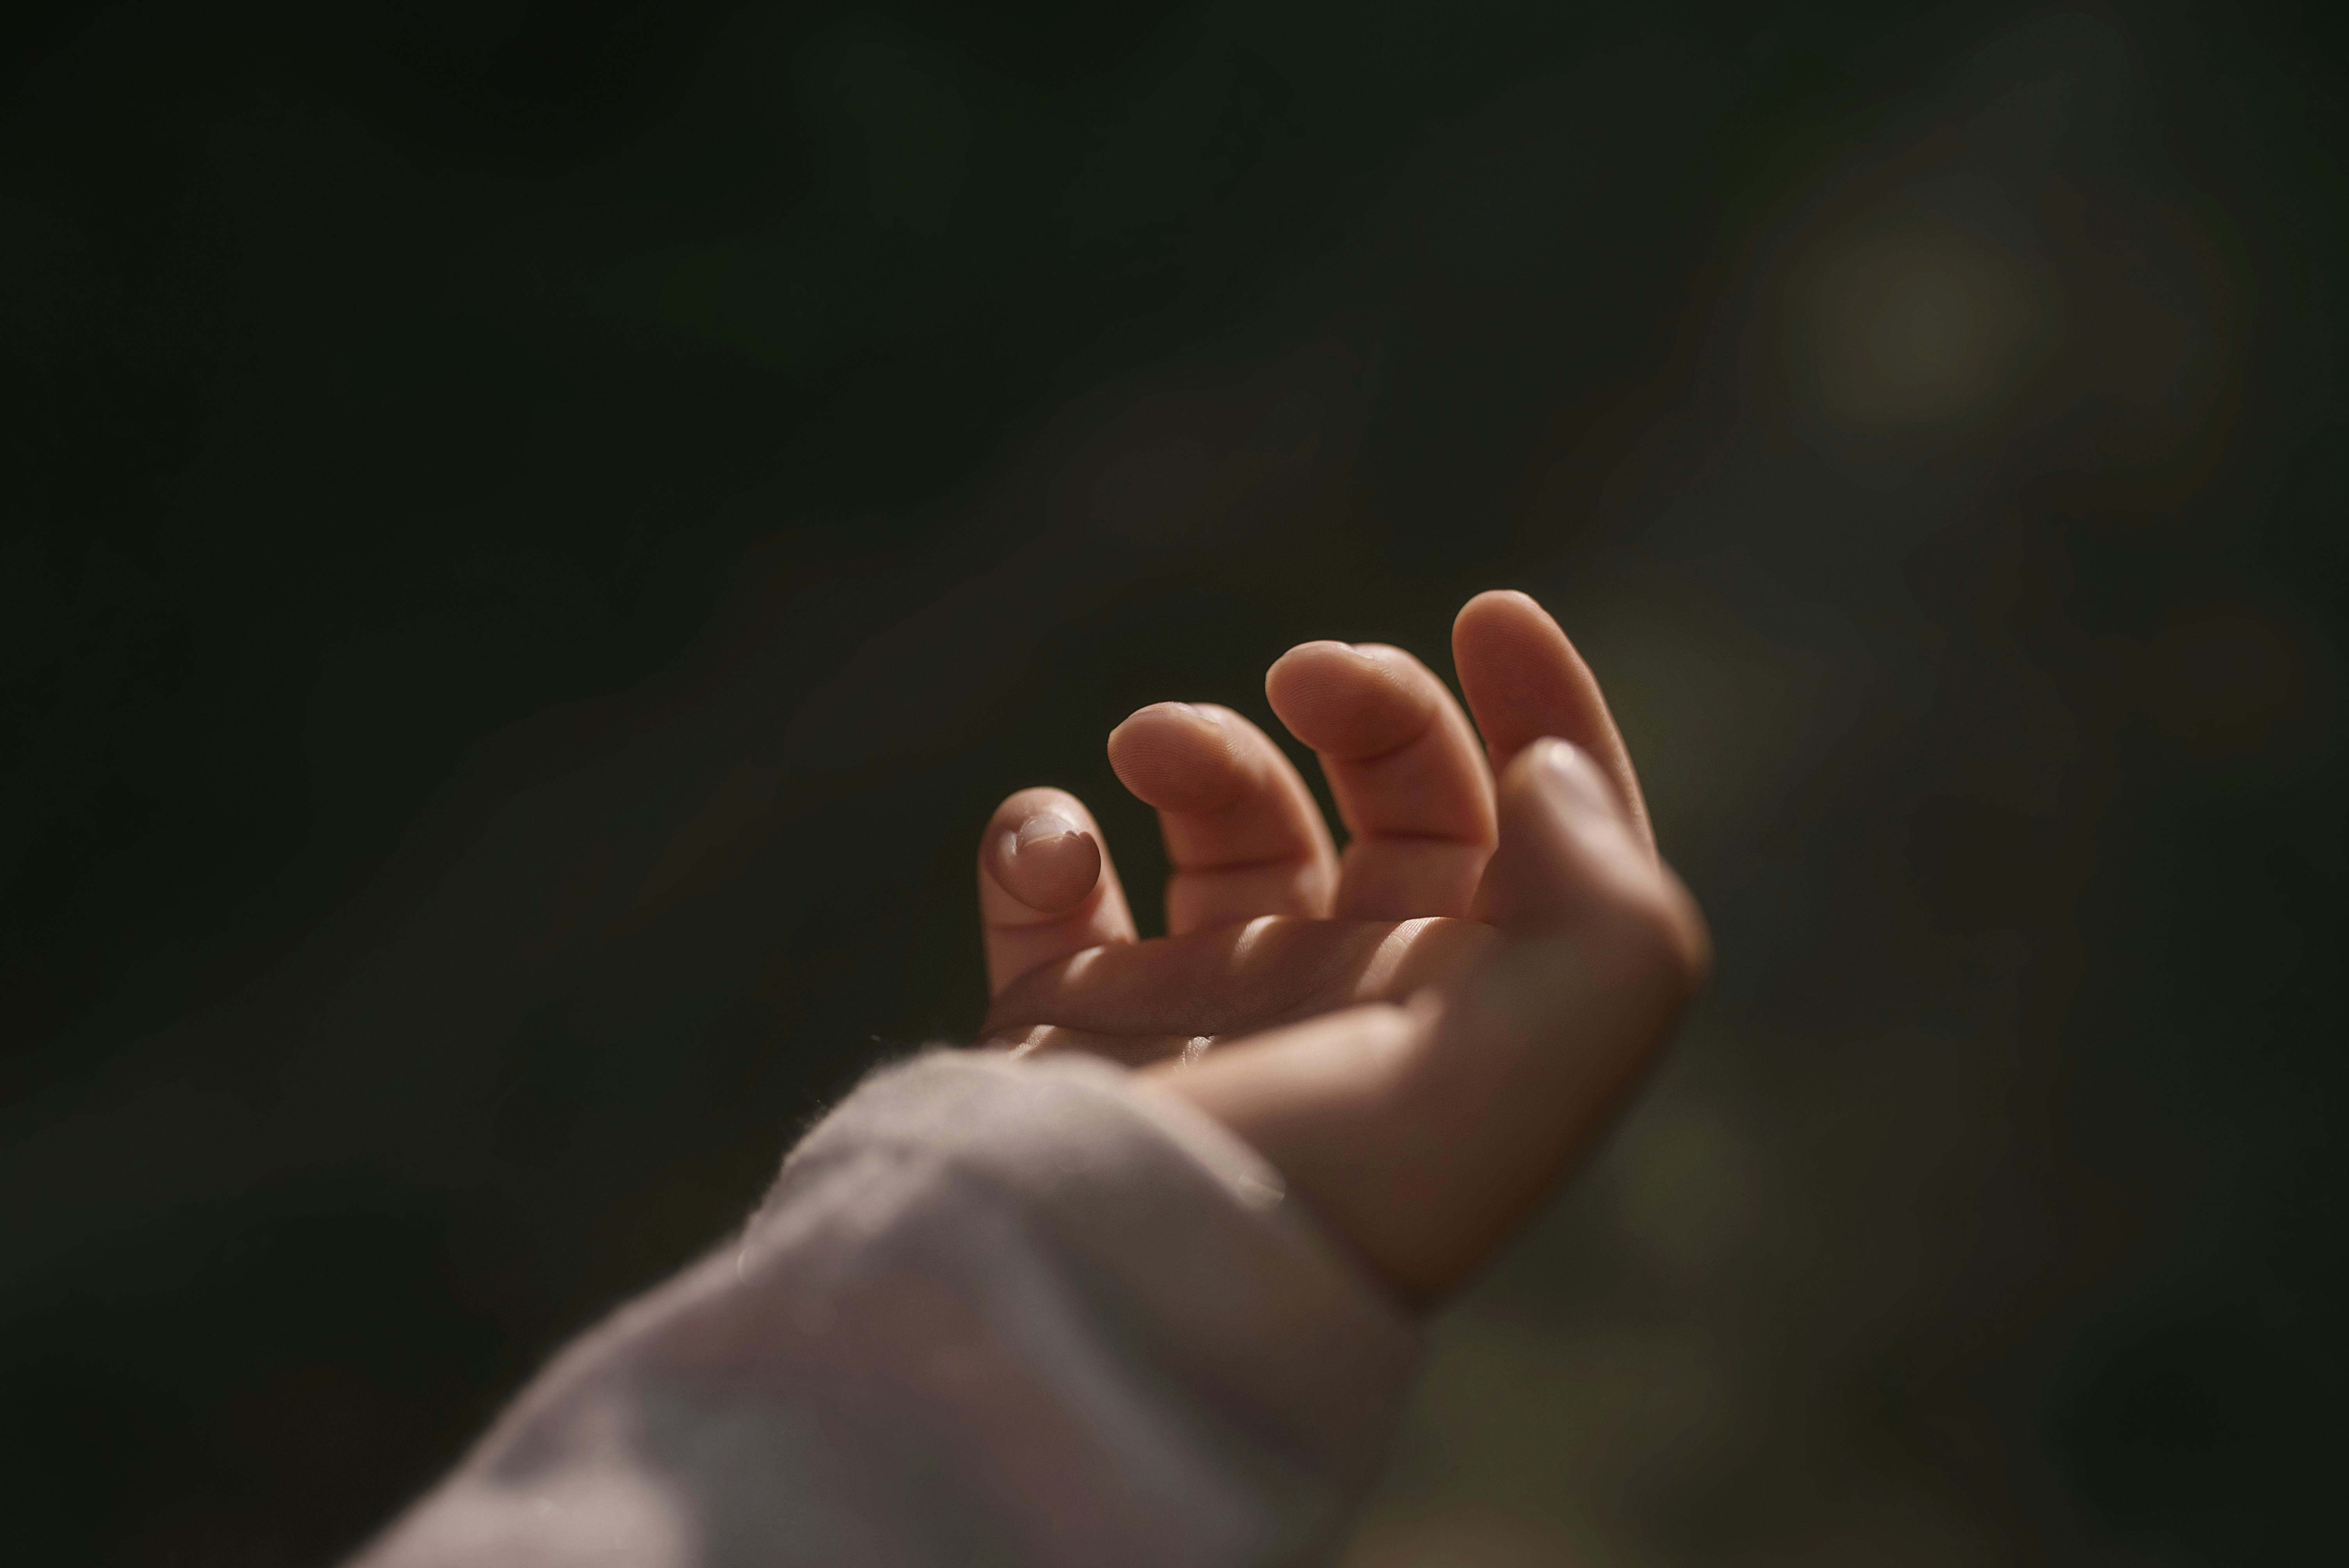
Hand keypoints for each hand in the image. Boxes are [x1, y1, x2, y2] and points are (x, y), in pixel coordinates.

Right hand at [973, 591, 1706, 1302]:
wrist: (1105, 1301)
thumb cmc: (1326, 1195)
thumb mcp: (1530, 1078)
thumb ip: (1611, 919)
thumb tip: (1555, 781)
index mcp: (1471, 1016)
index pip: (1550, 842)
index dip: (1550, 714)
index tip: (1493, 614)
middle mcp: (1349, 1005)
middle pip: (1395, 798)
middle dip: (1369, 703)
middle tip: (1308, 677)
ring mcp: (1203, 1010)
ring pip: (1226, 819)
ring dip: (1200, 744)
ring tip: (1152, 747)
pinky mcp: (1065, 1027)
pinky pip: (1052, 888)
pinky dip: (1039, 836)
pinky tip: (1052, 853)